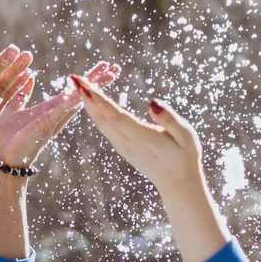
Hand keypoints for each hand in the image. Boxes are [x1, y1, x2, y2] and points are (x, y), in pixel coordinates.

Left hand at [0, 60, 119, 167]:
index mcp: (50, 109)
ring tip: (108, 74)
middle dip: (99, 81)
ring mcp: (54, 119)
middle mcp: (57, 114)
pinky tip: (85, 91)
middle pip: (83, 94)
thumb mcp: (14, 108)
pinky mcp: (47, 124)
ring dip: (93, 87)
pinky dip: (73, 100)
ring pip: (78, 100)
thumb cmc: (7, 137)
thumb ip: (22, 94)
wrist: (3, 157)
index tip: (103, 66)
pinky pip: (62, 110)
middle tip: (114, 68)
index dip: (88, 79)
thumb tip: (29, 76)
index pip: (74, 90)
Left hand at [76, 76, 204, 194]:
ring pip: (101, 123)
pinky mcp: (123, 148)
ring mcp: (123, 147)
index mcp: (142, 137)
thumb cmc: (185, 157)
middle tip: (74, 77)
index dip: (98, 100)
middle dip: (87, 97)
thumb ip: (169, 118)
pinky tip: (92, 103)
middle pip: (102, 118)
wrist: (178, 183)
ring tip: (80, 85)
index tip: (84, 86)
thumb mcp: (186, 135)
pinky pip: (105, 128)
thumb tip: (152, 102)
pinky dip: (96, 113)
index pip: (115, 116)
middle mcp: (128, 143)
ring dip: (89, 104)